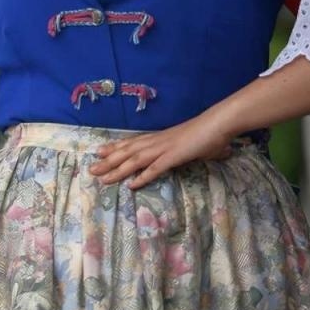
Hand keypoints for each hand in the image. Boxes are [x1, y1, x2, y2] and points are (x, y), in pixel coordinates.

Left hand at [88, 113, 231, 188]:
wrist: (218, 123)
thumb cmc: (205, 133)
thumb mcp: (185, 143)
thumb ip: (179, 150)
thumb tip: (181, 155)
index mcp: (158, 138)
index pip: (131, 143)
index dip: (114, 148)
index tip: (98, 152)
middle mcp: (156, 142)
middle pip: (127, 152)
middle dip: (108, 162)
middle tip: (91, 169)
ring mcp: (164, 149)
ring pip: (135, 161)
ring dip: (117, 170)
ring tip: (103, 179)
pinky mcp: (174, 156)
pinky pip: (155, 168)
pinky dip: (142, 177)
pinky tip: (132, 185)